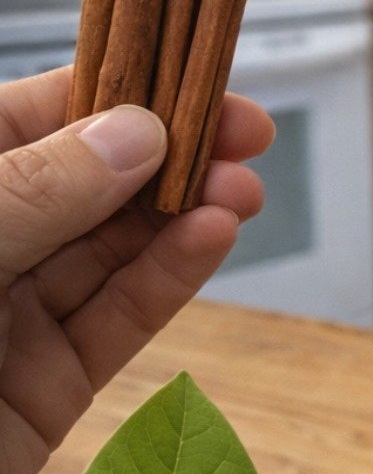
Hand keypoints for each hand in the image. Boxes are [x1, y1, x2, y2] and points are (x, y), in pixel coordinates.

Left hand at [0, 67, 272, 473]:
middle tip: (247, 138)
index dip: (114, 93)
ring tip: (244, 191)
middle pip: (82, 184)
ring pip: (108, 254)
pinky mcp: (42, 393)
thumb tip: (132, 135)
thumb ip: (30, 193)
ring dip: (180, 216)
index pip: (23, 119)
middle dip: (166, 155)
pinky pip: (115, 323)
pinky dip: (169, 282)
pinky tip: (211, 240)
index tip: (194, 80)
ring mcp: (2, 324)